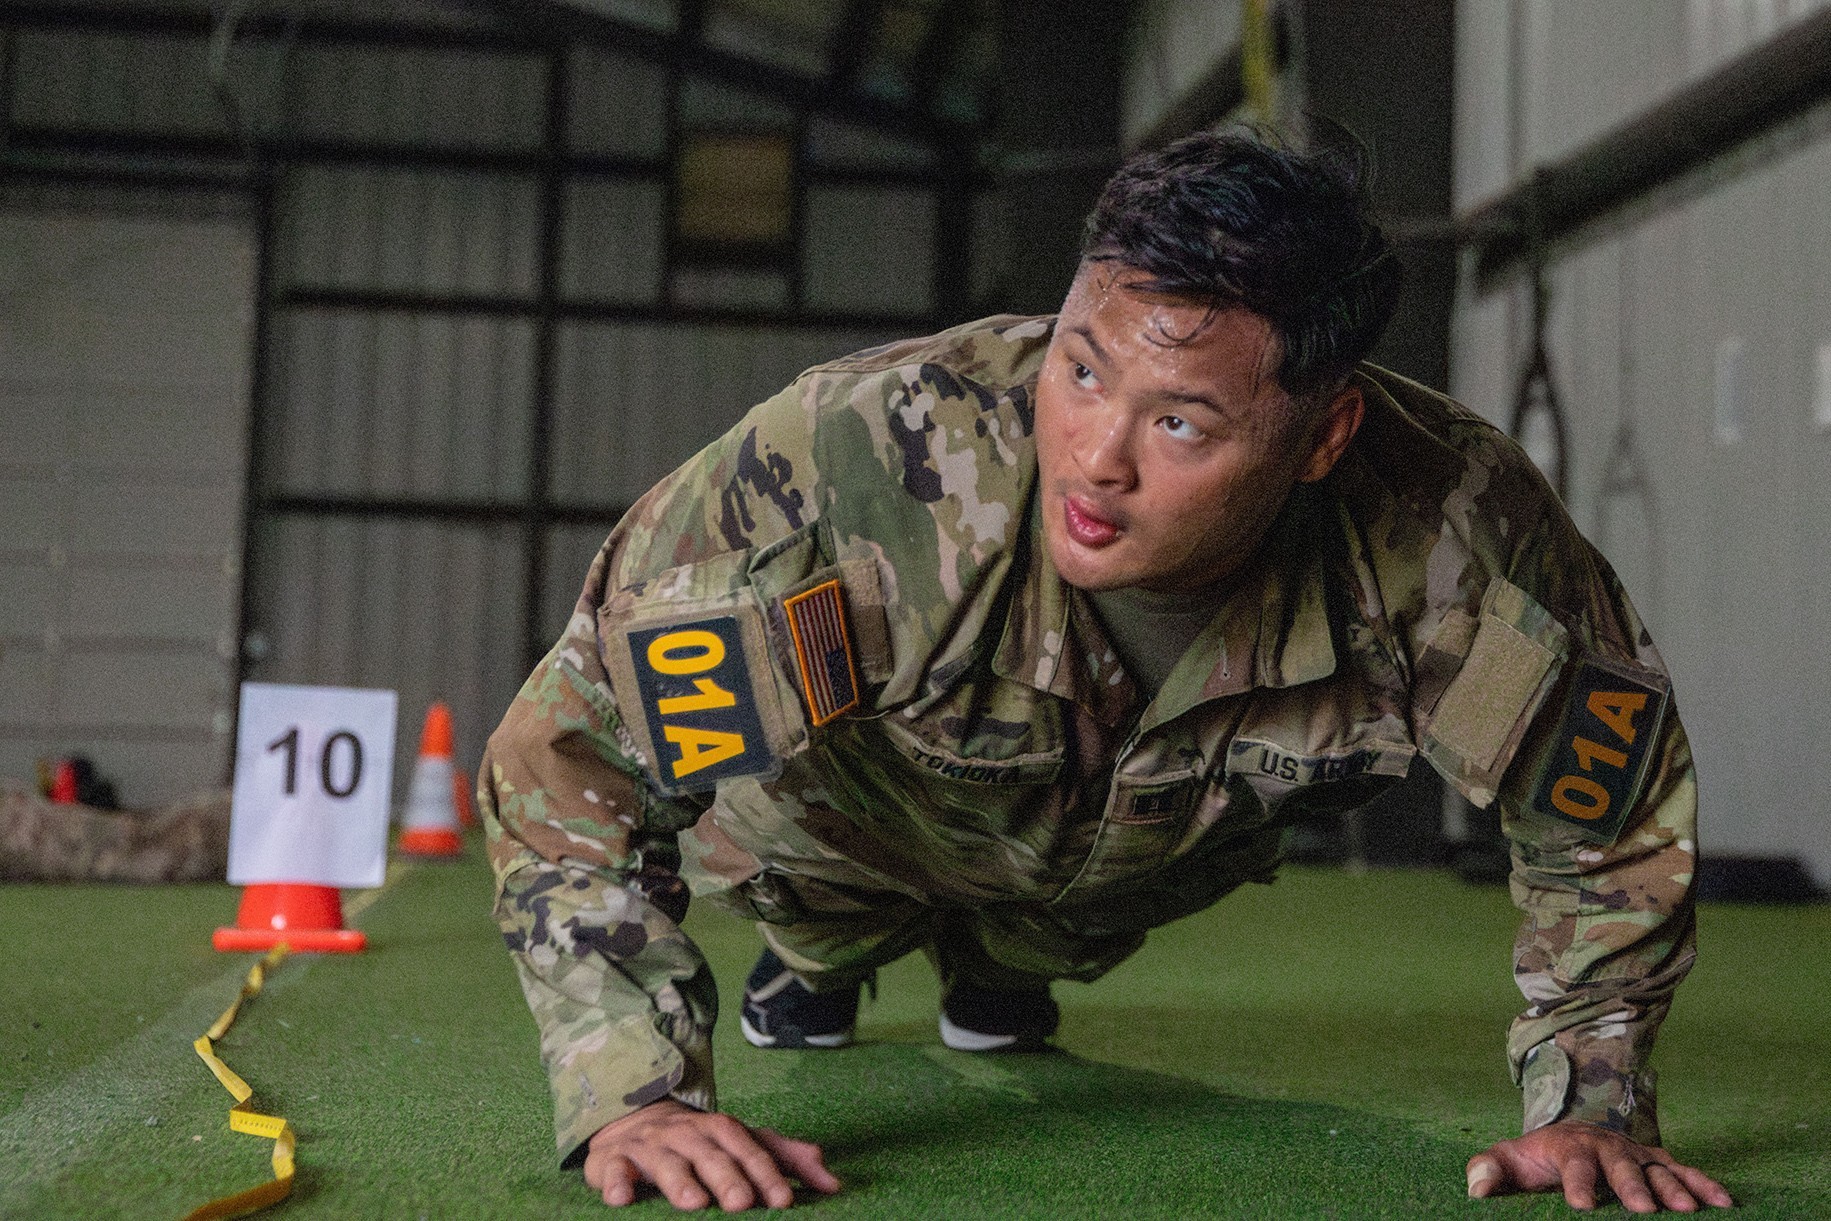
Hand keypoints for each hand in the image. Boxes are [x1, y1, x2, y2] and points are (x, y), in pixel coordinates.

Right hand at [582, 1099, 840, 1210]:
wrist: (635, 1119)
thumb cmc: (700, 1142)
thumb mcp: (744, 1145)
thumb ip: (785, 1160)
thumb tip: (833, 1183)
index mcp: (722, 1130)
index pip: (750, 1150)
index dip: (767, 1175)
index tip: (784, 1201)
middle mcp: (688, 1134)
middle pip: (710, 1154)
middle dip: (727, 1177)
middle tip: (742, 1203)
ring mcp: (650, 1145)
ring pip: (665, 1161)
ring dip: (679, 1181)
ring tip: (693, 1203)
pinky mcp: (614, 1159)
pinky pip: (613, 1168)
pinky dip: (616, 1181)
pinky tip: (622, 1198)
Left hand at [1466, 1120, 1732, 1212]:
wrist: (1564, 1137)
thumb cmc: (1534, 1159)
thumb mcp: (1507, 1161)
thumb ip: (1488, 1170)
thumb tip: (1475, 1187)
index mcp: (1567, 1145)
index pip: (1573, 1163)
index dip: (1578, 1182)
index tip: (1582, 1206)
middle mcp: (1605, 1146)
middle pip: (1620, 1164)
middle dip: (1632, 1185)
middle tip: (1644, 1209)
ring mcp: (1633, 1153)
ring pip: (1656, 1168)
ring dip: (1673, 1187)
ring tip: (1688, 1210)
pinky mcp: (1655, 1162)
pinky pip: (1682, 1171)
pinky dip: (1702, 1184)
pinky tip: (1723, 1202)